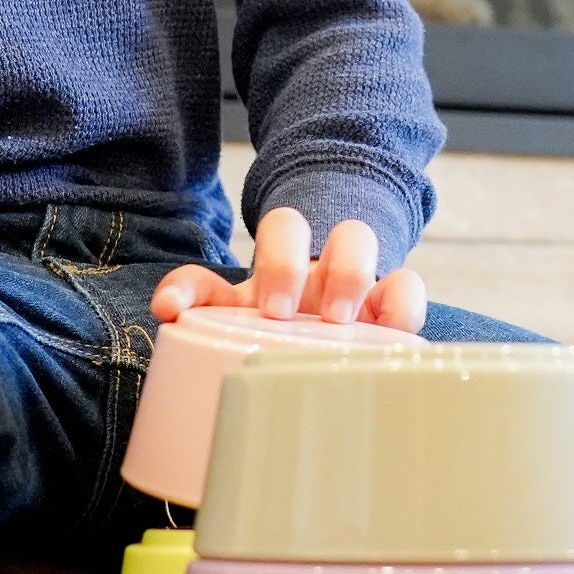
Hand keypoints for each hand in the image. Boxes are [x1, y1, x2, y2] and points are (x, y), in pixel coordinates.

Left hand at [150, 206, 425, 331]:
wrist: (332, 346)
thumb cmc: (280, 333)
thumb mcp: (241, 316)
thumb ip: (200, 303)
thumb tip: (164, 308)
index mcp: (284, 263)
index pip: (275, 229)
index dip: (262, 256)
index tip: (260, 305)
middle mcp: (317, 262)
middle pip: (307, 227)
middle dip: (286, 262)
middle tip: (279, 313)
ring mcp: (356, 282)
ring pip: (358, 239)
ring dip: (346, 272)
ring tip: (339, 321)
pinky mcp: (393, 309)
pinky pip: (408, 288)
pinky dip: (404, 306)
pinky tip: (394, 333)